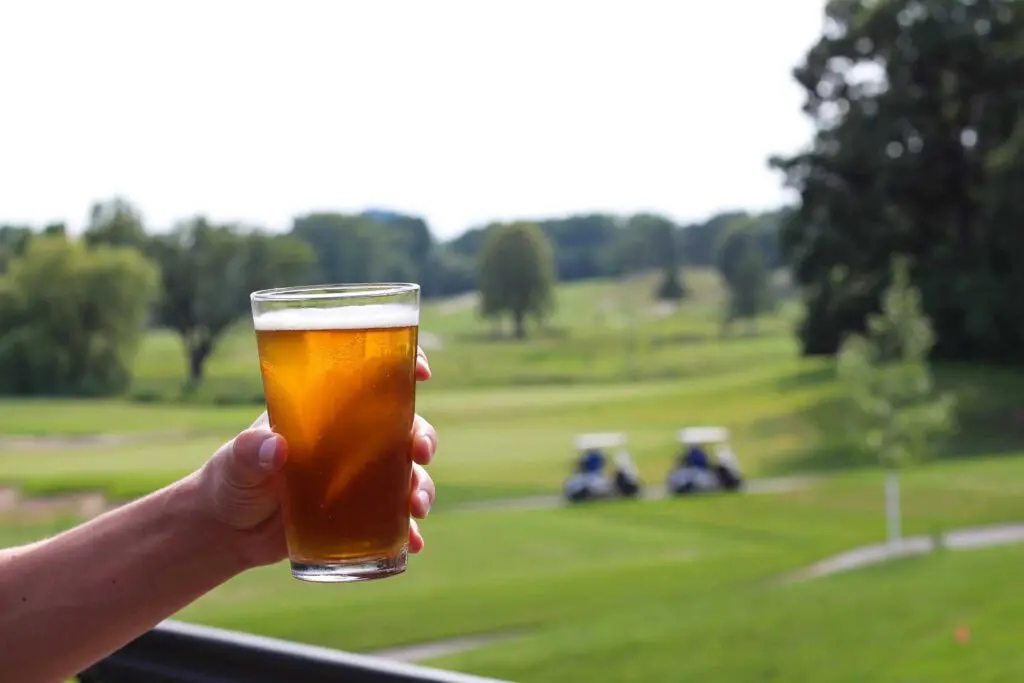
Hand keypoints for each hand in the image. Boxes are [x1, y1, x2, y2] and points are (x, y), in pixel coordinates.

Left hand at [193, 347, 436, 568]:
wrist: (227, 530)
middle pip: (404, 428)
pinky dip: (409, 531)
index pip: (372, 380)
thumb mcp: (237, 461)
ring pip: (408, 475)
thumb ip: (251, 450)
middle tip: (421, 453)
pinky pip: (395, 521)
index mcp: (329, 412)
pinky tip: (413, 543)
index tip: (422, 372)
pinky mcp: (359, 516)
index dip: (404, 368)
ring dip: (422, 487)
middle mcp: (353, 441)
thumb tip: (276, 445)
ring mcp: (360, 479)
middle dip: (423, 437)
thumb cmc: (231, 479)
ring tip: (418, 507)